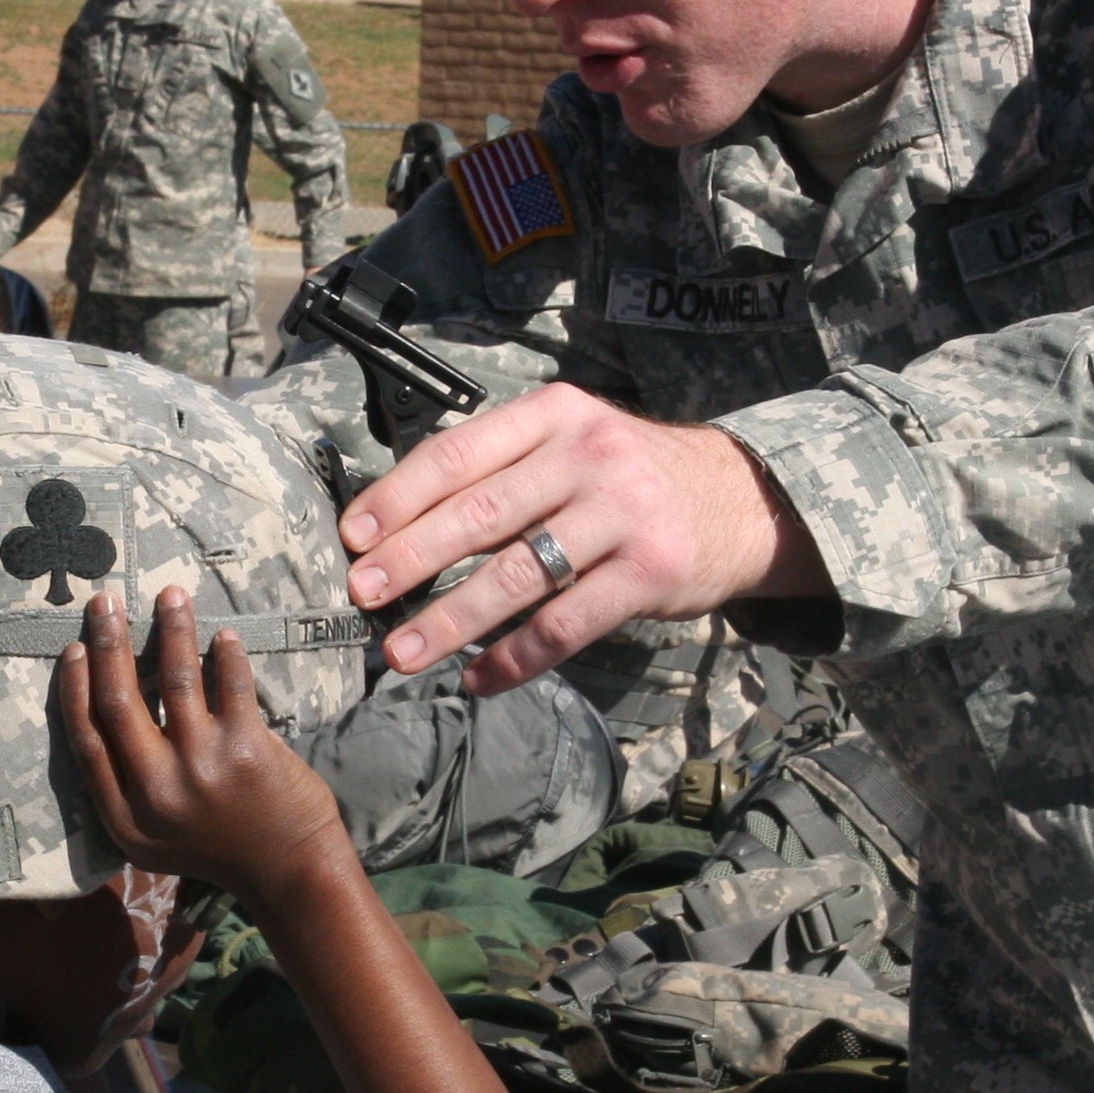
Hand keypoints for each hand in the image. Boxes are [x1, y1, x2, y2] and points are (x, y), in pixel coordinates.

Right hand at [54, 588, 351, 907]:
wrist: (290, 872)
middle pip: (119, 700)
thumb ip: (127, 789)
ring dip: (171, 629)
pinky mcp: (246, 748)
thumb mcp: (153, 839)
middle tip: (105, 602)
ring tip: (170, 595)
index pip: (87, 737)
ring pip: (174, 678)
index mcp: (125, 815)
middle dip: (108, 642)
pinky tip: (223, 635)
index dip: (76, 687)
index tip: (74, 648)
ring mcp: (201, 766)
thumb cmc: (221, 848)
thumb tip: (108, 710)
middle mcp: (156, 791)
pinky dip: (226, 654)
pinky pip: (230, 684)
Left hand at [339, 382, 829, 691]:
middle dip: (411, 558)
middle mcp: (589, 455)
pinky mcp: (650, 573)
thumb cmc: (629, 476)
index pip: (458, 452)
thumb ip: (502, 466)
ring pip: (517, 575)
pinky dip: (515, 657)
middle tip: (362, 594)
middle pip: (480, 513)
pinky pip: (566, 624)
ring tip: (402, 654)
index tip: (353, 537)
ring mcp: (623, 514)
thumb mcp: (572, 440)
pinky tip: (479, 678)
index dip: (399, 497)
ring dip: (451, 620)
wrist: (740, 499)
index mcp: (555, 414)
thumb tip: (399, 523)